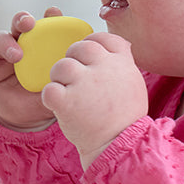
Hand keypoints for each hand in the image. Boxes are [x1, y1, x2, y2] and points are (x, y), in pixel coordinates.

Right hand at [0, 7, 61, 130]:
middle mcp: (23, 45)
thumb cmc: (52, 95)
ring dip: (7, 43)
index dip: (49, 16)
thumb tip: (91, 54)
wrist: (33, 119)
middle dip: (23, 20)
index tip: (53, 13)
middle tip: (29, 24)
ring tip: (16, 55)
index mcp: (43, 44)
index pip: (45, 24)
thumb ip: (73, 68)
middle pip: (19, 25)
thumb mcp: (65, 82)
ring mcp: (3, 56)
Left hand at [41, 32, 147, 168]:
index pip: (103, 38)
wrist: (120, 146)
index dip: (92, 44)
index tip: (88, 58)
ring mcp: (84, 83)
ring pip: (61, 66)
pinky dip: (50, 96)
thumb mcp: (134, 84)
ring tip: (65, 93)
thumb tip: (122, 44)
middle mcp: (103, 68)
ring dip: (59, 78)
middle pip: (79, 48)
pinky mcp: (67, 101)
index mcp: (121, 62)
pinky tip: (58, 105)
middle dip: (72, 59)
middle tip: (72, 78)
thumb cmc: (126, 119)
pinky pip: (49, 89)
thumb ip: (124, 62)